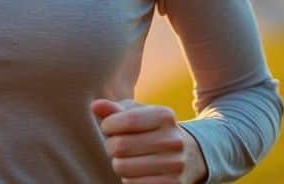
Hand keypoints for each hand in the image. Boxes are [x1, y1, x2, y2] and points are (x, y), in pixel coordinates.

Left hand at [90, 99, 205, 183]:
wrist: (188, 157)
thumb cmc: (151, 130)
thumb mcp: (137, 114)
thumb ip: (114, 109)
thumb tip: (95, 106)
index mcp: (164, 116)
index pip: (125, 120)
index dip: (108, 125)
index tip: (109, 127)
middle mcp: (173, 140)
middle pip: (120, 146)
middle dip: (110, 146)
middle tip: (116, 146)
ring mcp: (175, 165)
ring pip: (122, 167)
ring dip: (118, 164)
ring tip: (128, 158)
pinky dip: (128, 179)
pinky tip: (138, 172)